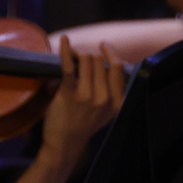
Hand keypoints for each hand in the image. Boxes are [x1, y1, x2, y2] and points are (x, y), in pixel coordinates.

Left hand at [38, 38, 126, 162]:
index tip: (103, 46)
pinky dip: (67, 50)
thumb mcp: (107, 110)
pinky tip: (65, 40)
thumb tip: (110, 61)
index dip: (110, 53)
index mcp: (117, 101)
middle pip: (100, 61)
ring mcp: (88, 96)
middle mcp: (105, 97)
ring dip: (78, 54)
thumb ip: (111, 89)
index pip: (118, 68)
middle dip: (89, 55)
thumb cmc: (84, 123)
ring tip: (71, 58)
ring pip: (87, 59)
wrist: (65, 142)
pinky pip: (69, 66)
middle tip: (79, 58)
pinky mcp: (70, 94)